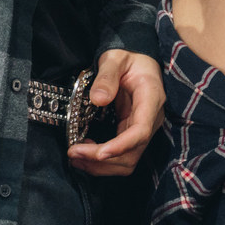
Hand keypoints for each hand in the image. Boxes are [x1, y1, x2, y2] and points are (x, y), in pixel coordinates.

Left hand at [68, 50, 162, 175]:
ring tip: (74, 158)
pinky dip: (102, 162)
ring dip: (101, 166)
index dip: (121, 146)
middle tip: (73, 153)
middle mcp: (150, 120)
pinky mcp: (131, 134)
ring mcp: (142, 129)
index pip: (140, 131)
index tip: (99, 153)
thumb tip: (98, 99)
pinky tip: (83, 154)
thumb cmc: (128, 57)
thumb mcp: (115, 58)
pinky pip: (121, 156)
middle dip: (103, 161)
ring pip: (127, 161)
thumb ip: (107, 75)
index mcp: (151, 99)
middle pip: (132, 153)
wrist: (138, 60)